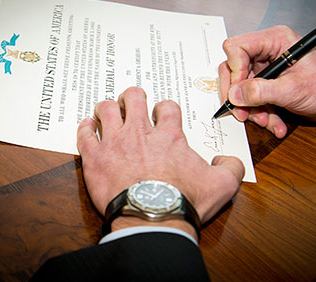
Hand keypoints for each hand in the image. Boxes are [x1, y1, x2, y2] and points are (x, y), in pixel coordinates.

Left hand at [77, 87, 243, 235]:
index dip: (164, 107)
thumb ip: (231, 167)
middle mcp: (140, 133)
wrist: (153, 218)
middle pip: (132, 97)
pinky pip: (84, 134)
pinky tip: (88, 127)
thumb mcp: (223, 185)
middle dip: (132, 97)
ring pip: (105, 109)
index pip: (166, 107)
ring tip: (107, 112)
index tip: (161, 113)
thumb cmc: (184, 201)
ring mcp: (115, 143)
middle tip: (131, 102)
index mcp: (169, 135)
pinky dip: (85, 128)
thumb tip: (226, 159)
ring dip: (107, 108)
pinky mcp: (96, 158)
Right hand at [219, 25, 315, 137]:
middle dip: (240, 96)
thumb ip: (261, 92)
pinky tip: (275, 124)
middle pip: (235, 71)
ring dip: (253, 110)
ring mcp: (270, 71)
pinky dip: (262, 114)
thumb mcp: (294, 90)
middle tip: (244, 113)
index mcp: (275, 41)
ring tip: (267, 121)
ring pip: (244, 90)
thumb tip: (234, 95)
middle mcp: (269, 53)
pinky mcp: (272, 87)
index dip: (234, 71)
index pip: (237, 48)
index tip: (238, 92)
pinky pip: (255, 101)